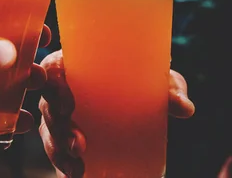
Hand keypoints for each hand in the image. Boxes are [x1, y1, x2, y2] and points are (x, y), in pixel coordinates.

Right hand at [38, 50, 195, 177]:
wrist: (141, 101)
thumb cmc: (142, 81)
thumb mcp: (156, 82)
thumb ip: (169, 89)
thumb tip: (184, 109)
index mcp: (77, 65)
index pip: (52, 69)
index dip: (53, 86)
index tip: (68, 105)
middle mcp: (63, 90)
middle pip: (47, 105)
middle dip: (58, 128)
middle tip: (79, 144)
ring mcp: (60, 116)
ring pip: (48, 131)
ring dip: (59, 151)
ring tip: (77, 167)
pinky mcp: (65, 138)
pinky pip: (56, 150)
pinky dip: (62, 164)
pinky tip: (74, 175)